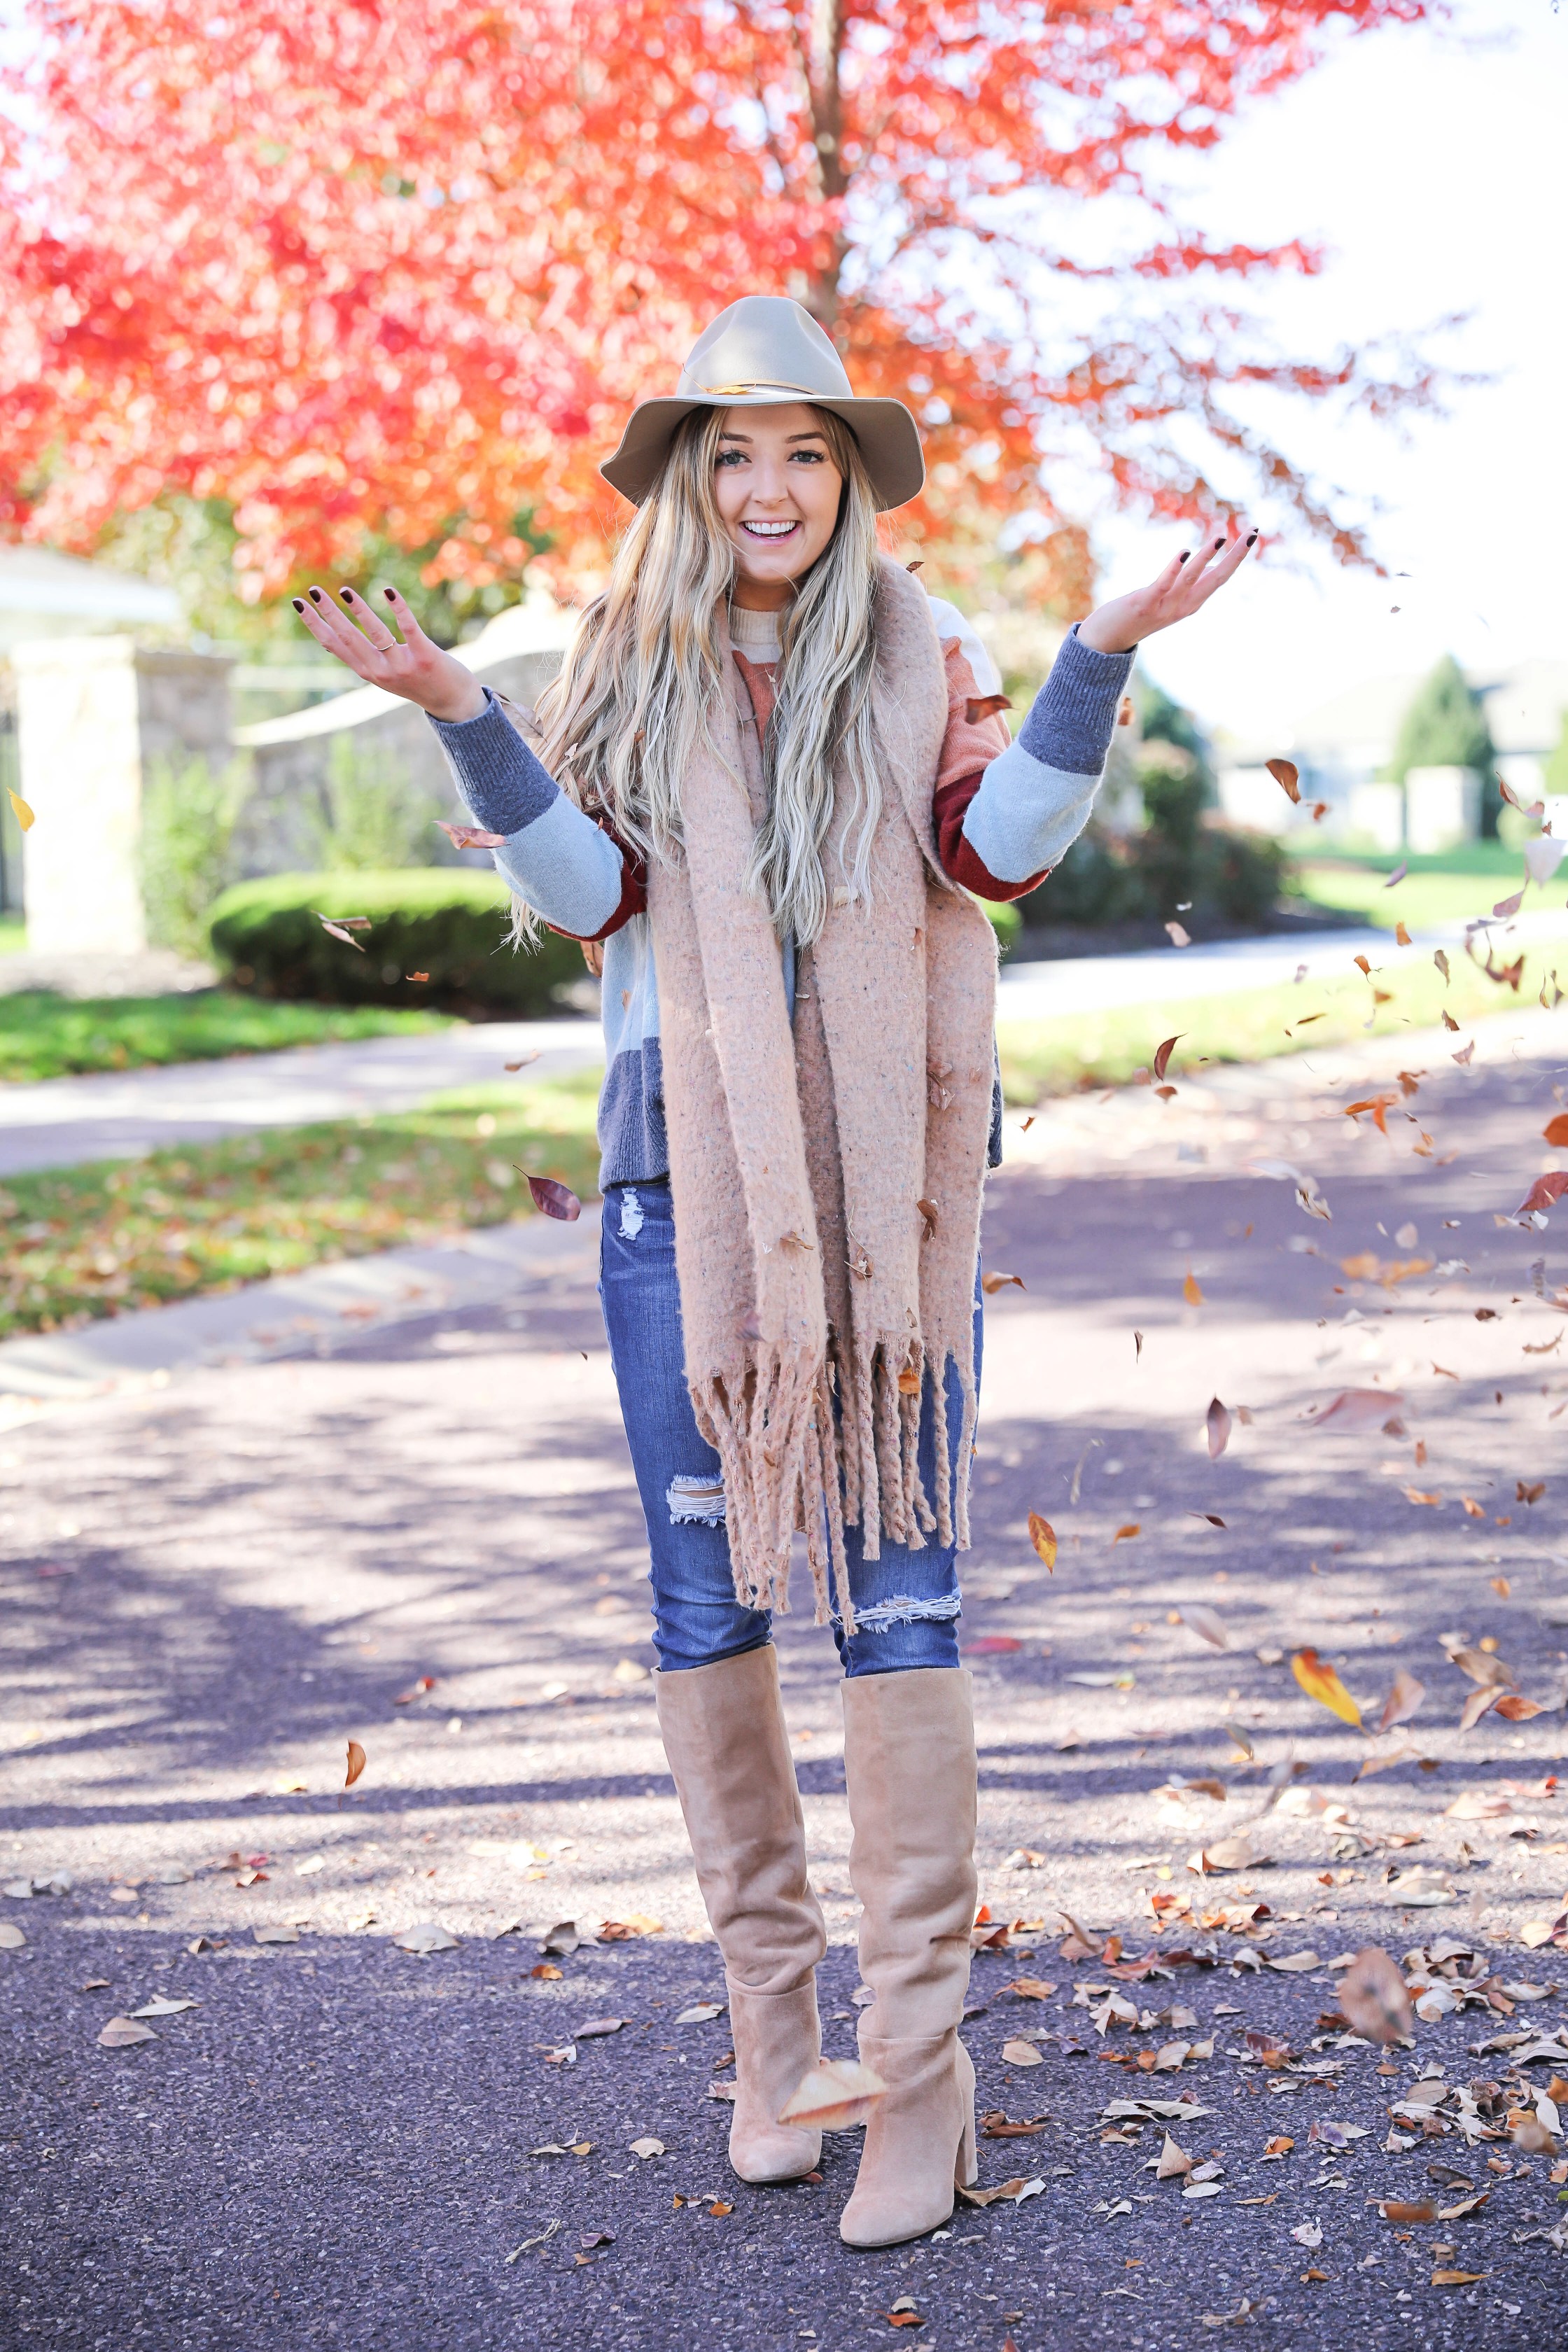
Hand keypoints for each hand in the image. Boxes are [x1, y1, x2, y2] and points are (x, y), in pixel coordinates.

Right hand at [289, 583, 485, 721]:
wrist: (453, 703)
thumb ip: (361, 658)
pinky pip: (409, 628)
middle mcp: (381, 672)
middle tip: (313, 591)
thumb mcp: (383, 674)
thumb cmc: (416, 682)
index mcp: (368, 672)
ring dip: (358, 611)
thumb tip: (330, 642)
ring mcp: (403, 665)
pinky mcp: (426, 657)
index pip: (334, 646)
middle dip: (329, 614)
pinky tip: (388, 591)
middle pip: (349, 638)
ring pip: (376, 634)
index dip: (315, 625)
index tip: (298, 604)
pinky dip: (399, 609)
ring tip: (344, 591)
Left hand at [1076, 527, 1256, 655]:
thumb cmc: (1139, 612)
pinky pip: (1164, 585)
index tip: (1254, 533)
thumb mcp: (1170, 596)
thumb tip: (1211, 564)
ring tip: (1221, 538)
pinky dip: (1175, 568)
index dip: (1238, 556)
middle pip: (1216, 579)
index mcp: (1192, 602)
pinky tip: (1185, 551)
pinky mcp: (1145, 604)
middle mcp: (1184, 606)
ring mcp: (1165, 607)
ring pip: (1191, 580)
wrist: (1106, 640)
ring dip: (1206, 558)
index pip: (1222, 576)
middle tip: (1253, 533)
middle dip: (1236, 557)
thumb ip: (1190, 582)